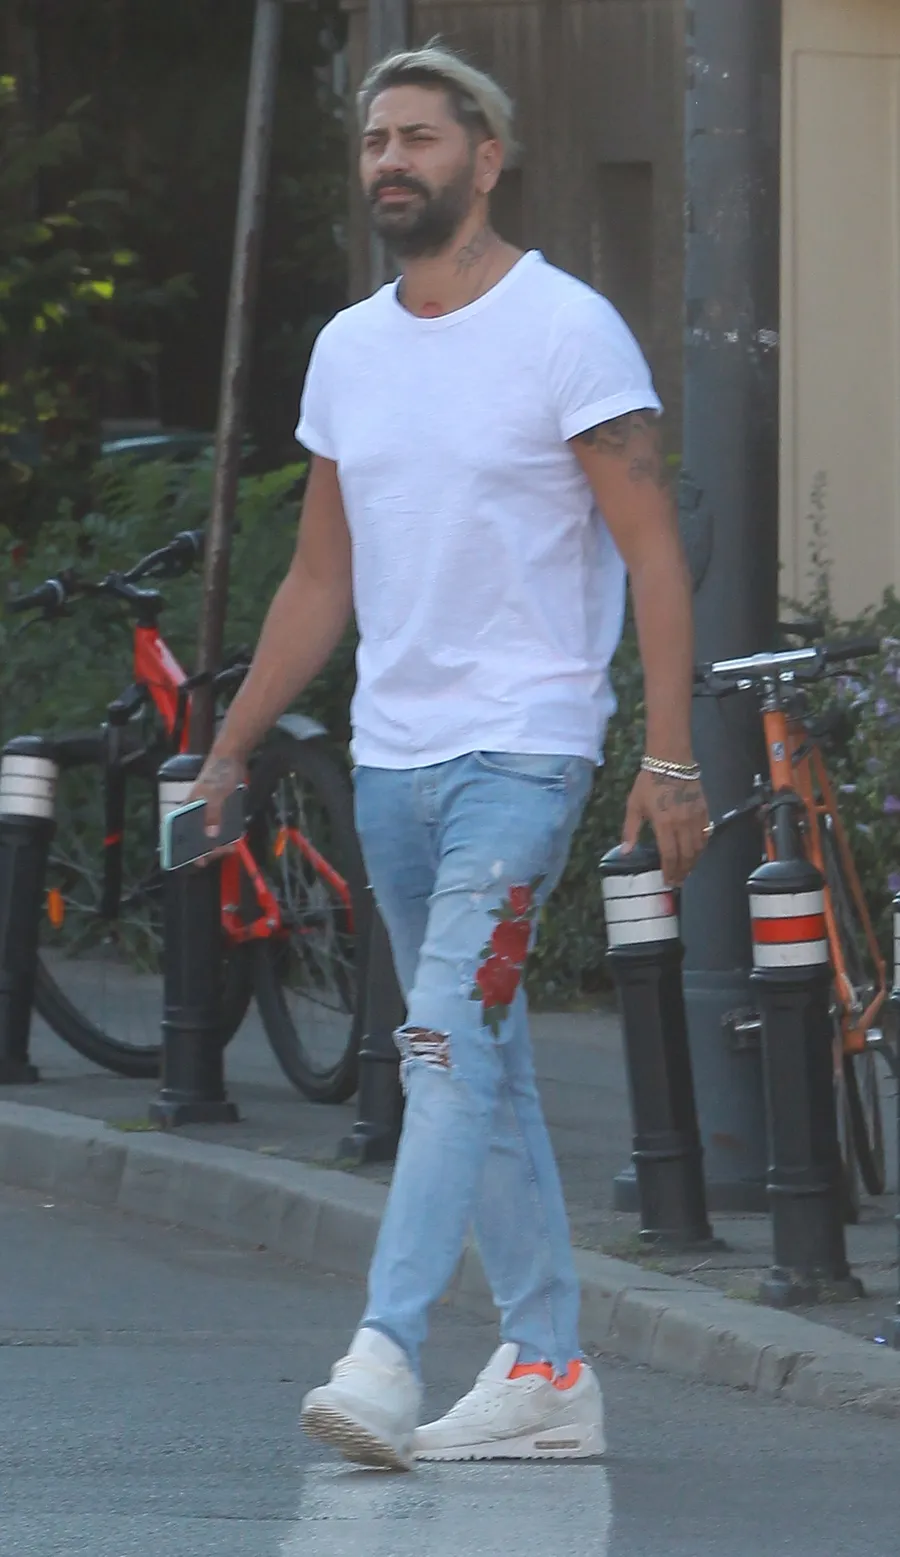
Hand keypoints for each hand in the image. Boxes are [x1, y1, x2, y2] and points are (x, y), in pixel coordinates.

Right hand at [188, 751, 246, 859]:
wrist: (232, 758)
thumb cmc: (217, 774)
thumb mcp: (214, 794)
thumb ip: (212, 814)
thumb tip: (211, 835)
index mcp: (187, 809)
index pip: (180, 834)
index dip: (186, 850)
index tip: (199, 861)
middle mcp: (195, 813)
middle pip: (197, 838)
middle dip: (209, 849)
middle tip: (225, 851)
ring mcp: (208, 812)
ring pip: (210, 834)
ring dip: (219, 843)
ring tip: (231, 847)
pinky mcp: (220, 810)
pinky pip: (221, 827)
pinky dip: (227, 834)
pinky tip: (235, 838)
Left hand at [622, 769, 709, 886]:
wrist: (671, 761)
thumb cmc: (649, 782)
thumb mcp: (634, 806)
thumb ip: (631, 830)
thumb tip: (626, 852)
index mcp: (664, 825)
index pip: (670, 856)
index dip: (670, 871)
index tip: (669, 881)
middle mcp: (682, 824)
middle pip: (686, 856)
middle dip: (683, 871)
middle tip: (679, 880)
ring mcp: (696, 818)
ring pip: (699, 847)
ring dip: (694, 861)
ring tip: (687, 870)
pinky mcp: (705, 810)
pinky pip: (706, 833)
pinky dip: (703, 846)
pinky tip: (697, 851)